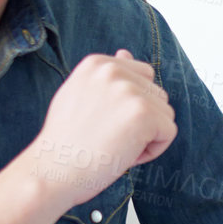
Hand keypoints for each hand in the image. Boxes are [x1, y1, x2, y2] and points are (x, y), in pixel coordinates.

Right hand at [26, 49, 175, 208]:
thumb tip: (125, 53)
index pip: (143, 76)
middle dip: (142, 120)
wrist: (52, 170)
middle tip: (108, 136)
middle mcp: (114, 71)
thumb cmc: (66, 141)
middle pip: (157, 95)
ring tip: (115, 144)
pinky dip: (153, 150)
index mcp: (98, 63)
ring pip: (166, 114)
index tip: (104, 121)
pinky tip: (125, 153)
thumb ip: (106, 77)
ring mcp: (130, 91)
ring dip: (148, 135)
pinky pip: (169, 132)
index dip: (131, 105)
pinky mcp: (144, 113)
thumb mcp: (80, 95)